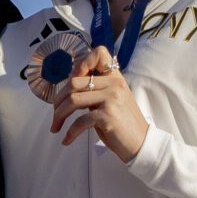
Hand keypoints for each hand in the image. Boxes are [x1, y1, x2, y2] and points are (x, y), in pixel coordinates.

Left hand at [50, 45, 148, 161]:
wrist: (141, 143)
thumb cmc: (122, 123)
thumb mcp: (110, 101)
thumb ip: (94, 90)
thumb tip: (68, 84)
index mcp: (115, 78)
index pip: (99, 54)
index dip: (80, 64)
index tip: (69, 83)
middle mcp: (114, 84)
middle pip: (74, 82)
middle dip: (58, 100)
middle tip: (55, 114)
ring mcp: (112, 99)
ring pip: (72, 100)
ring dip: (59, 116)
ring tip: (55, 127)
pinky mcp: (108, 116)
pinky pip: (79, 121)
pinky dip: (70, 132)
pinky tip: (67, 140)